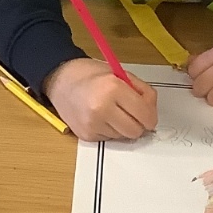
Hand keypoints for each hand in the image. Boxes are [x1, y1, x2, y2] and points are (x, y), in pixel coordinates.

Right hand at [43, 58, 159, 140]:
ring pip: (123, 137)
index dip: (151, 116)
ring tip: (113, 112)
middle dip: (138, 124)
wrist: (60, 79)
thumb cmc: (91, 74)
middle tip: (132, 114)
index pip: (145, 115)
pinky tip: (101, 117)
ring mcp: (92, 124)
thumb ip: (142, 91)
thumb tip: (152, 113)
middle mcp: (102, 108)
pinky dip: (110, 130)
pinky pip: (109, 139)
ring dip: (123, 127)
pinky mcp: (86, 135)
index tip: (148, 113)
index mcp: (113, 88)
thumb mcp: (121, 73)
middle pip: (136, 131)